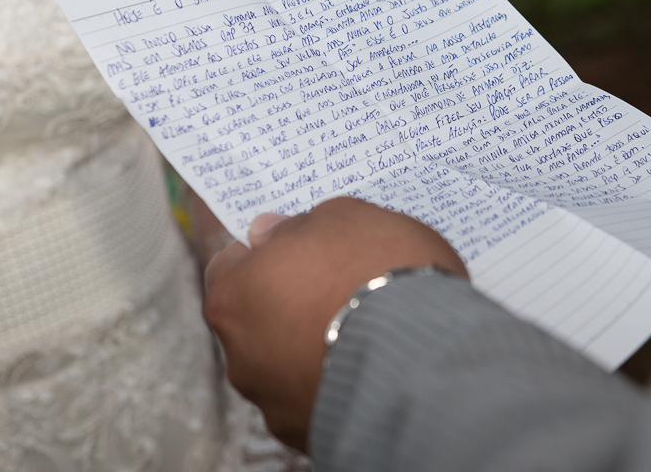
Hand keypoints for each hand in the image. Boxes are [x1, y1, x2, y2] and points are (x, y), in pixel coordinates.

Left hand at [202, 197, 467, 450]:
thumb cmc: (377, 273)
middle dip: (293, 304)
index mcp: (232, 294)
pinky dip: (338, 382)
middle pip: (260, 318)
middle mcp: (238, 353)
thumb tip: (274, 230)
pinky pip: (319, 397)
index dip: (269, 255)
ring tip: (368, 332)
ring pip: (287, 364)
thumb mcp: (347, 217)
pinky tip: (374, 365)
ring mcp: (271, 400)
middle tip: (342, 288)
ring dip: (315, 347)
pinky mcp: (308, 433)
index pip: (232, 266)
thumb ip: (300, 224)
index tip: (302, 250)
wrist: (419, 358)